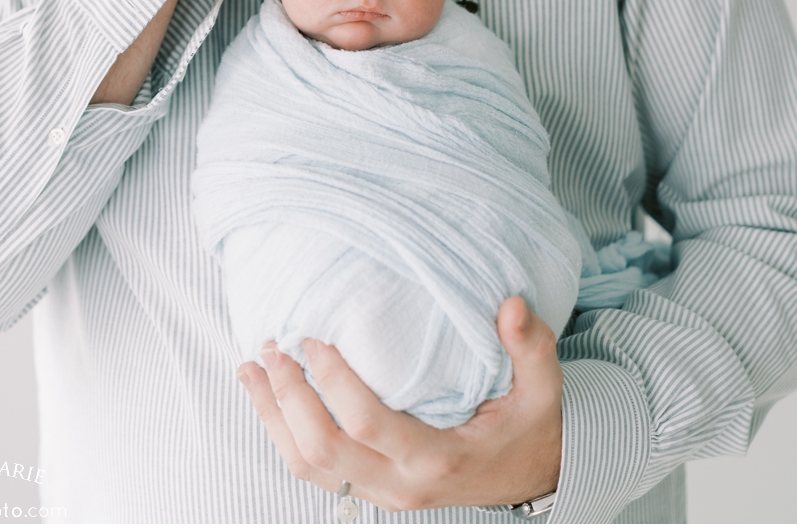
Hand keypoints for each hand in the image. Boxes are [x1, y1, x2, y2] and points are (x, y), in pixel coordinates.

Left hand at [237, 296, 563, 511]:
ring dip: (273, 418)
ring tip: (253, 371)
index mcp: (438, 456)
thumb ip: (530, 344)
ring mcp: (383, 493)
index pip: (366, 425)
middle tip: (271, 348)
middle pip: (322, 450)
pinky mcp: (372, 491)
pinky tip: (274, 400)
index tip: (314, 340)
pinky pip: (315, 472)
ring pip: (307, 467)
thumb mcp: (544, 386)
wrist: (535, 476)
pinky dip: (286, 435)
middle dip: (287, 398)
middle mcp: (401, 482)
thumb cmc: (533, 426)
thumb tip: (510, 304)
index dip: (332, 383)